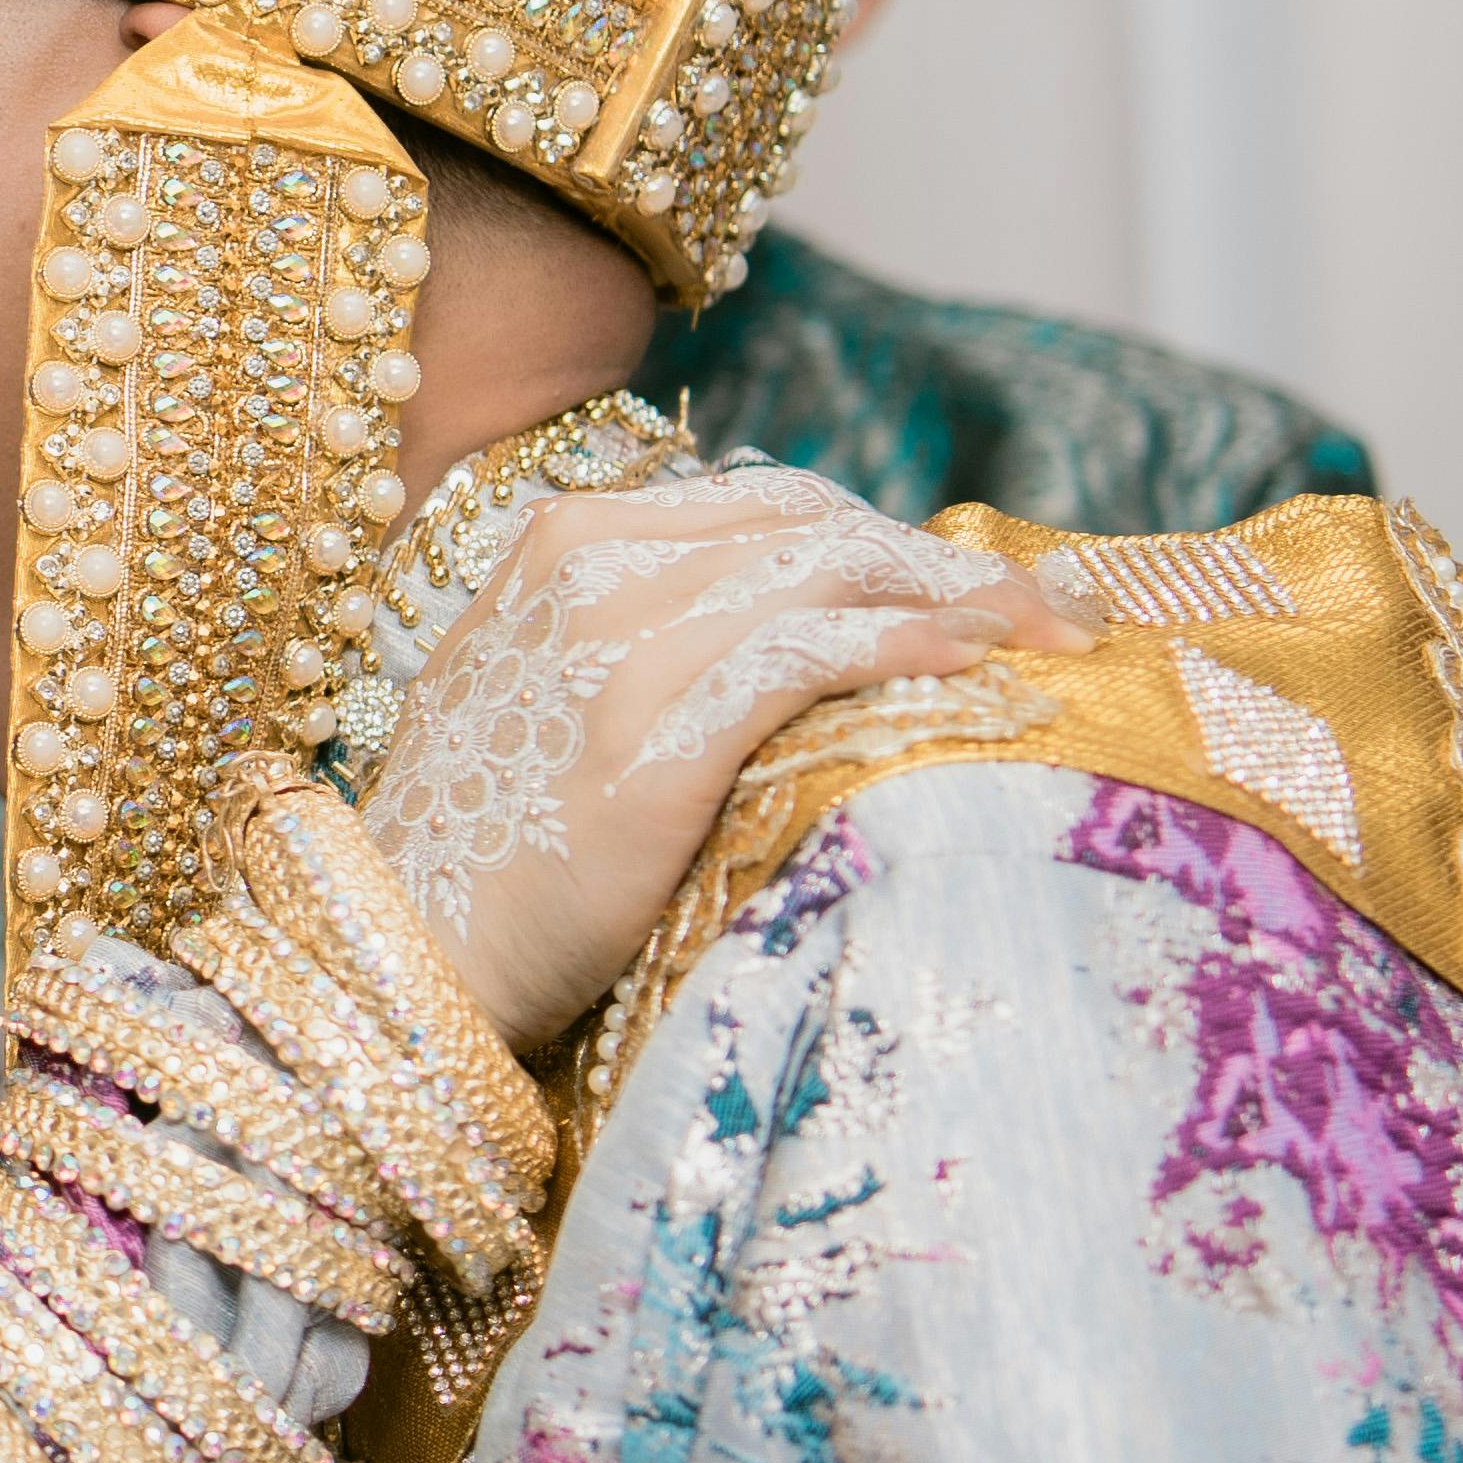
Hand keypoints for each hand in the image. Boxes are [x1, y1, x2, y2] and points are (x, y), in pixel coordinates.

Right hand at [357, 469, 1083, 1043]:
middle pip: (818, 525)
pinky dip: (904, 648)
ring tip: (1052, 641)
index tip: (991, 589)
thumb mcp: (542, 696)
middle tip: (1065, 616)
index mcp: (560, 542)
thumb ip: (644, 634)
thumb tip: (797, 625)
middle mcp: (587, 569)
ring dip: (963, 598)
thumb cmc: (482, 849)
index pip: (772, 503)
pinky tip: (974, 668)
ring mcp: (613, 648)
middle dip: (955, 562)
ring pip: (829, 573)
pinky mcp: (647, 740)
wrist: (397, 959)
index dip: (896, 538)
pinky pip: (806, 657)